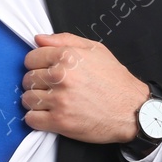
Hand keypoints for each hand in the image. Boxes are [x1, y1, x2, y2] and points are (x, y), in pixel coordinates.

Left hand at [21, 33, 147, 143]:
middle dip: (36, 83)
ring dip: (35, 101)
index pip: (31, 58)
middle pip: (28, 79)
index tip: (44, 71)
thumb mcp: (96, 50)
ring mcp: (59, 100)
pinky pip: (31, 119)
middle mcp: (61, 77)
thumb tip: (39, 39)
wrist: (134, 111)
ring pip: (27, 99)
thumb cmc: (115, 81)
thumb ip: (65, 40)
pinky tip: (48, 115)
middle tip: (50, 88)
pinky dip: (36, 118)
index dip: (36, 65)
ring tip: (50, 101)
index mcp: (68, 57)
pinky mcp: (60, 122)